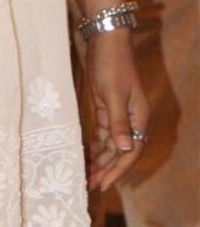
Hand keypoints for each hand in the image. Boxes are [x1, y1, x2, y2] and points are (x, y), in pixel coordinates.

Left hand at [82, 29, 148, 193]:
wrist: (105, 41)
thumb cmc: (111, 65)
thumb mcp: (113, 95)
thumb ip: (118, 123)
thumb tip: (125, 150)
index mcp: (138, 118)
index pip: (130, 152)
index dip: (117, 170)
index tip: (103, 184)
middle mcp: (131, 119)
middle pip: (121, 152)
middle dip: (107, 169)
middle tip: (90, 185)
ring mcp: (119, 113)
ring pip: (111, 144)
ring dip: (101, 160)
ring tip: (87, 176)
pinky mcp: (106, 107)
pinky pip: (103, 133)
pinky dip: (96, 146)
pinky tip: (87, 156)